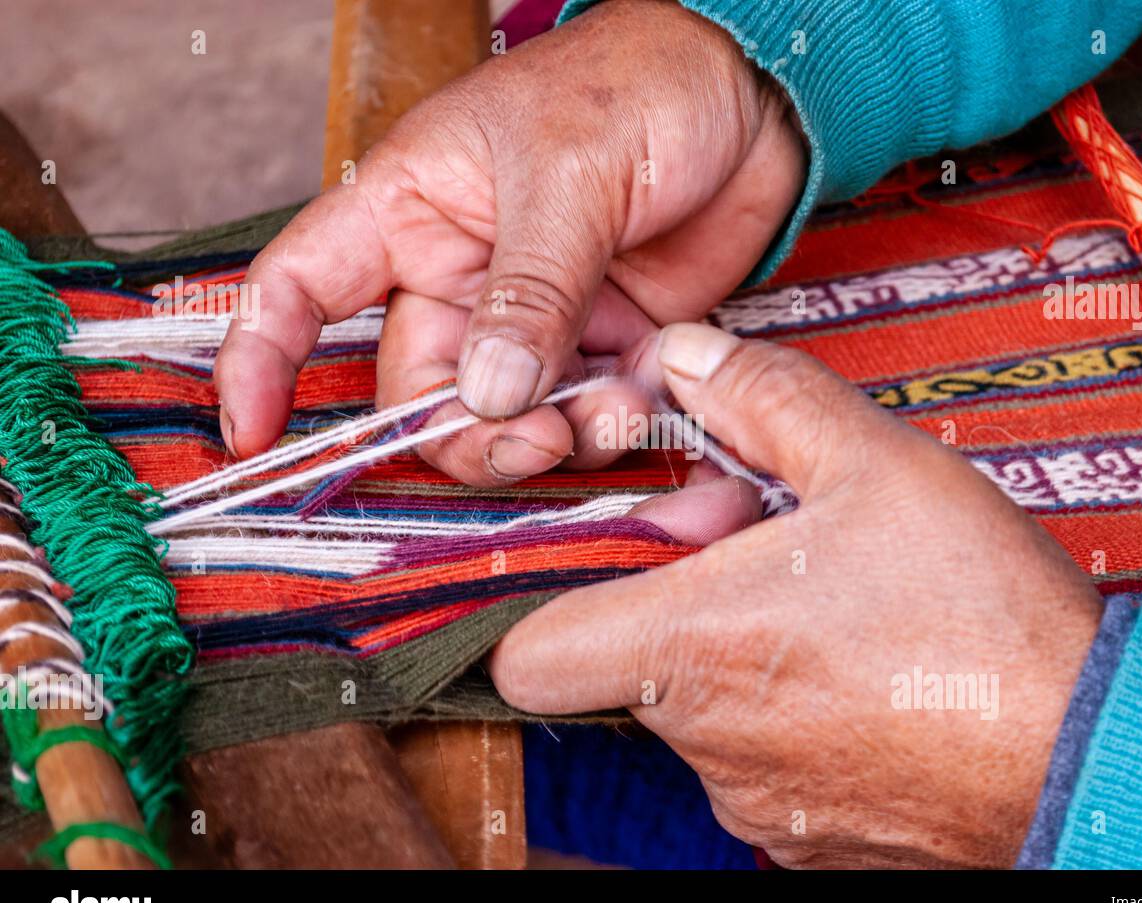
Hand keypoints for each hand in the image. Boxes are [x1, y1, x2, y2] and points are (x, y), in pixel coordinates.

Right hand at [214, 0, 803, 484]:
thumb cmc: (639, 86)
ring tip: (616, 407)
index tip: (253, 433)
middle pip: (420, 390)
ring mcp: (534, 317)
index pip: (301, 287)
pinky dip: (615, 420)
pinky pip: (587, 411)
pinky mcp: (604, 342)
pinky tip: (652, 389)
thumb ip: (530, 291)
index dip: (264, 361)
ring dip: (556, 436)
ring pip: (507, 418)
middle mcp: (460, 273)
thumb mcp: (570, 177)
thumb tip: (487, 397)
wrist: (753, 95)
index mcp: (411, 209)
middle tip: (537, 441)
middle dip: (469, 434)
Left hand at [489, 325, 1103, 867]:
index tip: (607, 557)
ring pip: (699, 710)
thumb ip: (763, 400)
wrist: (1093, 753)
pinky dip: (788, 712)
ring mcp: (756, 801)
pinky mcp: (808, 840)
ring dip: (737, 651)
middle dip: (676, 596)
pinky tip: (864, 670)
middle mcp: (707, 742)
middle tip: (762, 548)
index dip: (542, 601)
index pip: (526, 657)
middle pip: (627, 664)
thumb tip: (687, 359)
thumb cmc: (986, 622)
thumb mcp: (875, 465)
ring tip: (830, 607)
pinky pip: (761, 761)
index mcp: (692, 648)